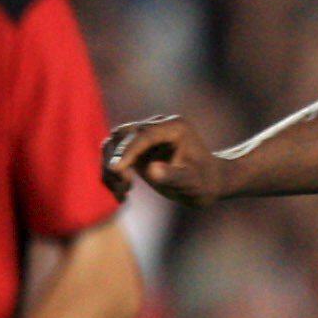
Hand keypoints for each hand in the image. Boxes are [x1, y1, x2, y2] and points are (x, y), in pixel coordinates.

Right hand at [103, 114, 234, 205]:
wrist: (207, 182)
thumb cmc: (204, 182)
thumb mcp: (192, 182)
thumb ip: (173, 176)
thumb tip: (152, 170)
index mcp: (175, 127)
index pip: (144, 134)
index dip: (128, 151)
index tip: (117, 170)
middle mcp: (158, 125)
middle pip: (122, 135)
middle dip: (117, 159)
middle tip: (124, 186)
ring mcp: (145, 134)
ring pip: (113, 143)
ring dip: (111, 167)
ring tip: (123, 192)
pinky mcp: (136, 146)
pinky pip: (114, 154)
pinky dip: (112, 173)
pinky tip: (123, 193)